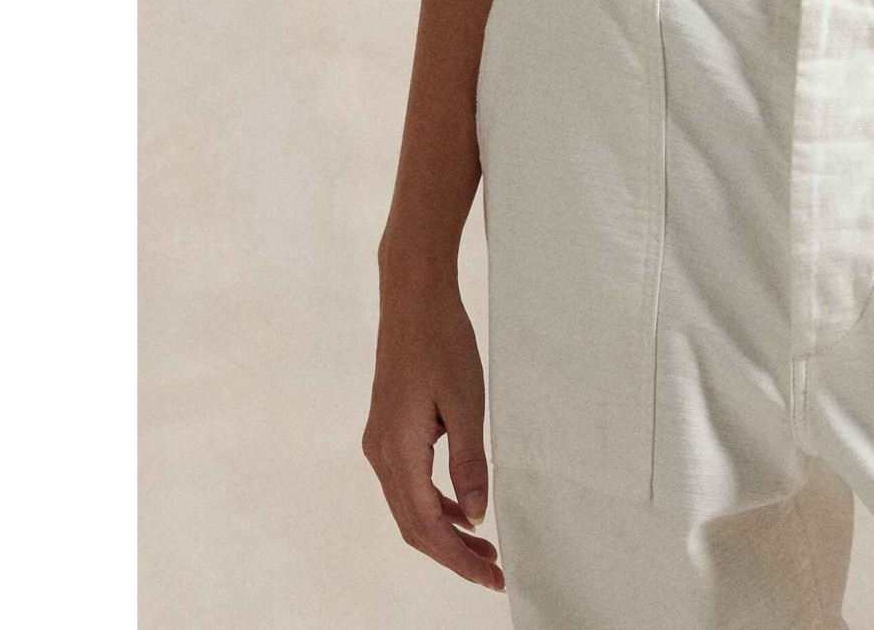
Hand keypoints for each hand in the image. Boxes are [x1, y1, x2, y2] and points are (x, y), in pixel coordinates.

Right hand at [363, 268, 504, 592]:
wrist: (413, 296)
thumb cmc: (443, 342)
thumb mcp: (466, 403)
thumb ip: (469, 463)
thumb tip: (477, 519)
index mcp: (398, 450)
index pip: (427, 525)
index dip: (458, 558)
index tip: (492, 577)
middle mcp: (380, 453)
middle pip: (413, 524)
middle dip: (452, 553)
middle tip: (493, 570)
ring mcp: (380, 441)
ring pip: (409, 506)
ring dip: (444, 529)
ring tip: (483, 547)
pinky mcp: (387, 428)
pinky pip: (408, 482)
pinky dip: (434, 502)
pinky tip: (462, 506)